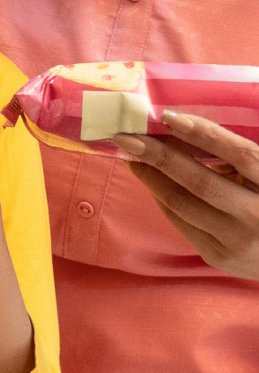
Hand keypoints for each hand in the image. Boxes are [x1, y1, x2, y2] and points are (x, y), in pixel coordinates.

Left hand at [116, 111, 258, 279]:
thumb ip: (232, 155)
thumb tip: (177, 127)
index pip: (240, 154)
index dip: (205, 135)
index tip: (168, 116)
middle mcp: (257, 214)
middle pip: (202, 182)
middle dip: (160, 156)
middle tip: (128, 136)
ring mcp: (237, 240)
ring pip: (182, 203)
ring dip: (150, 176)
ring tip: (130, 154)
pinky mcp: (217, 255)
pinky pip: (179, 220)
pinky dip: (160, 195)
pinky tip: (149, 178)